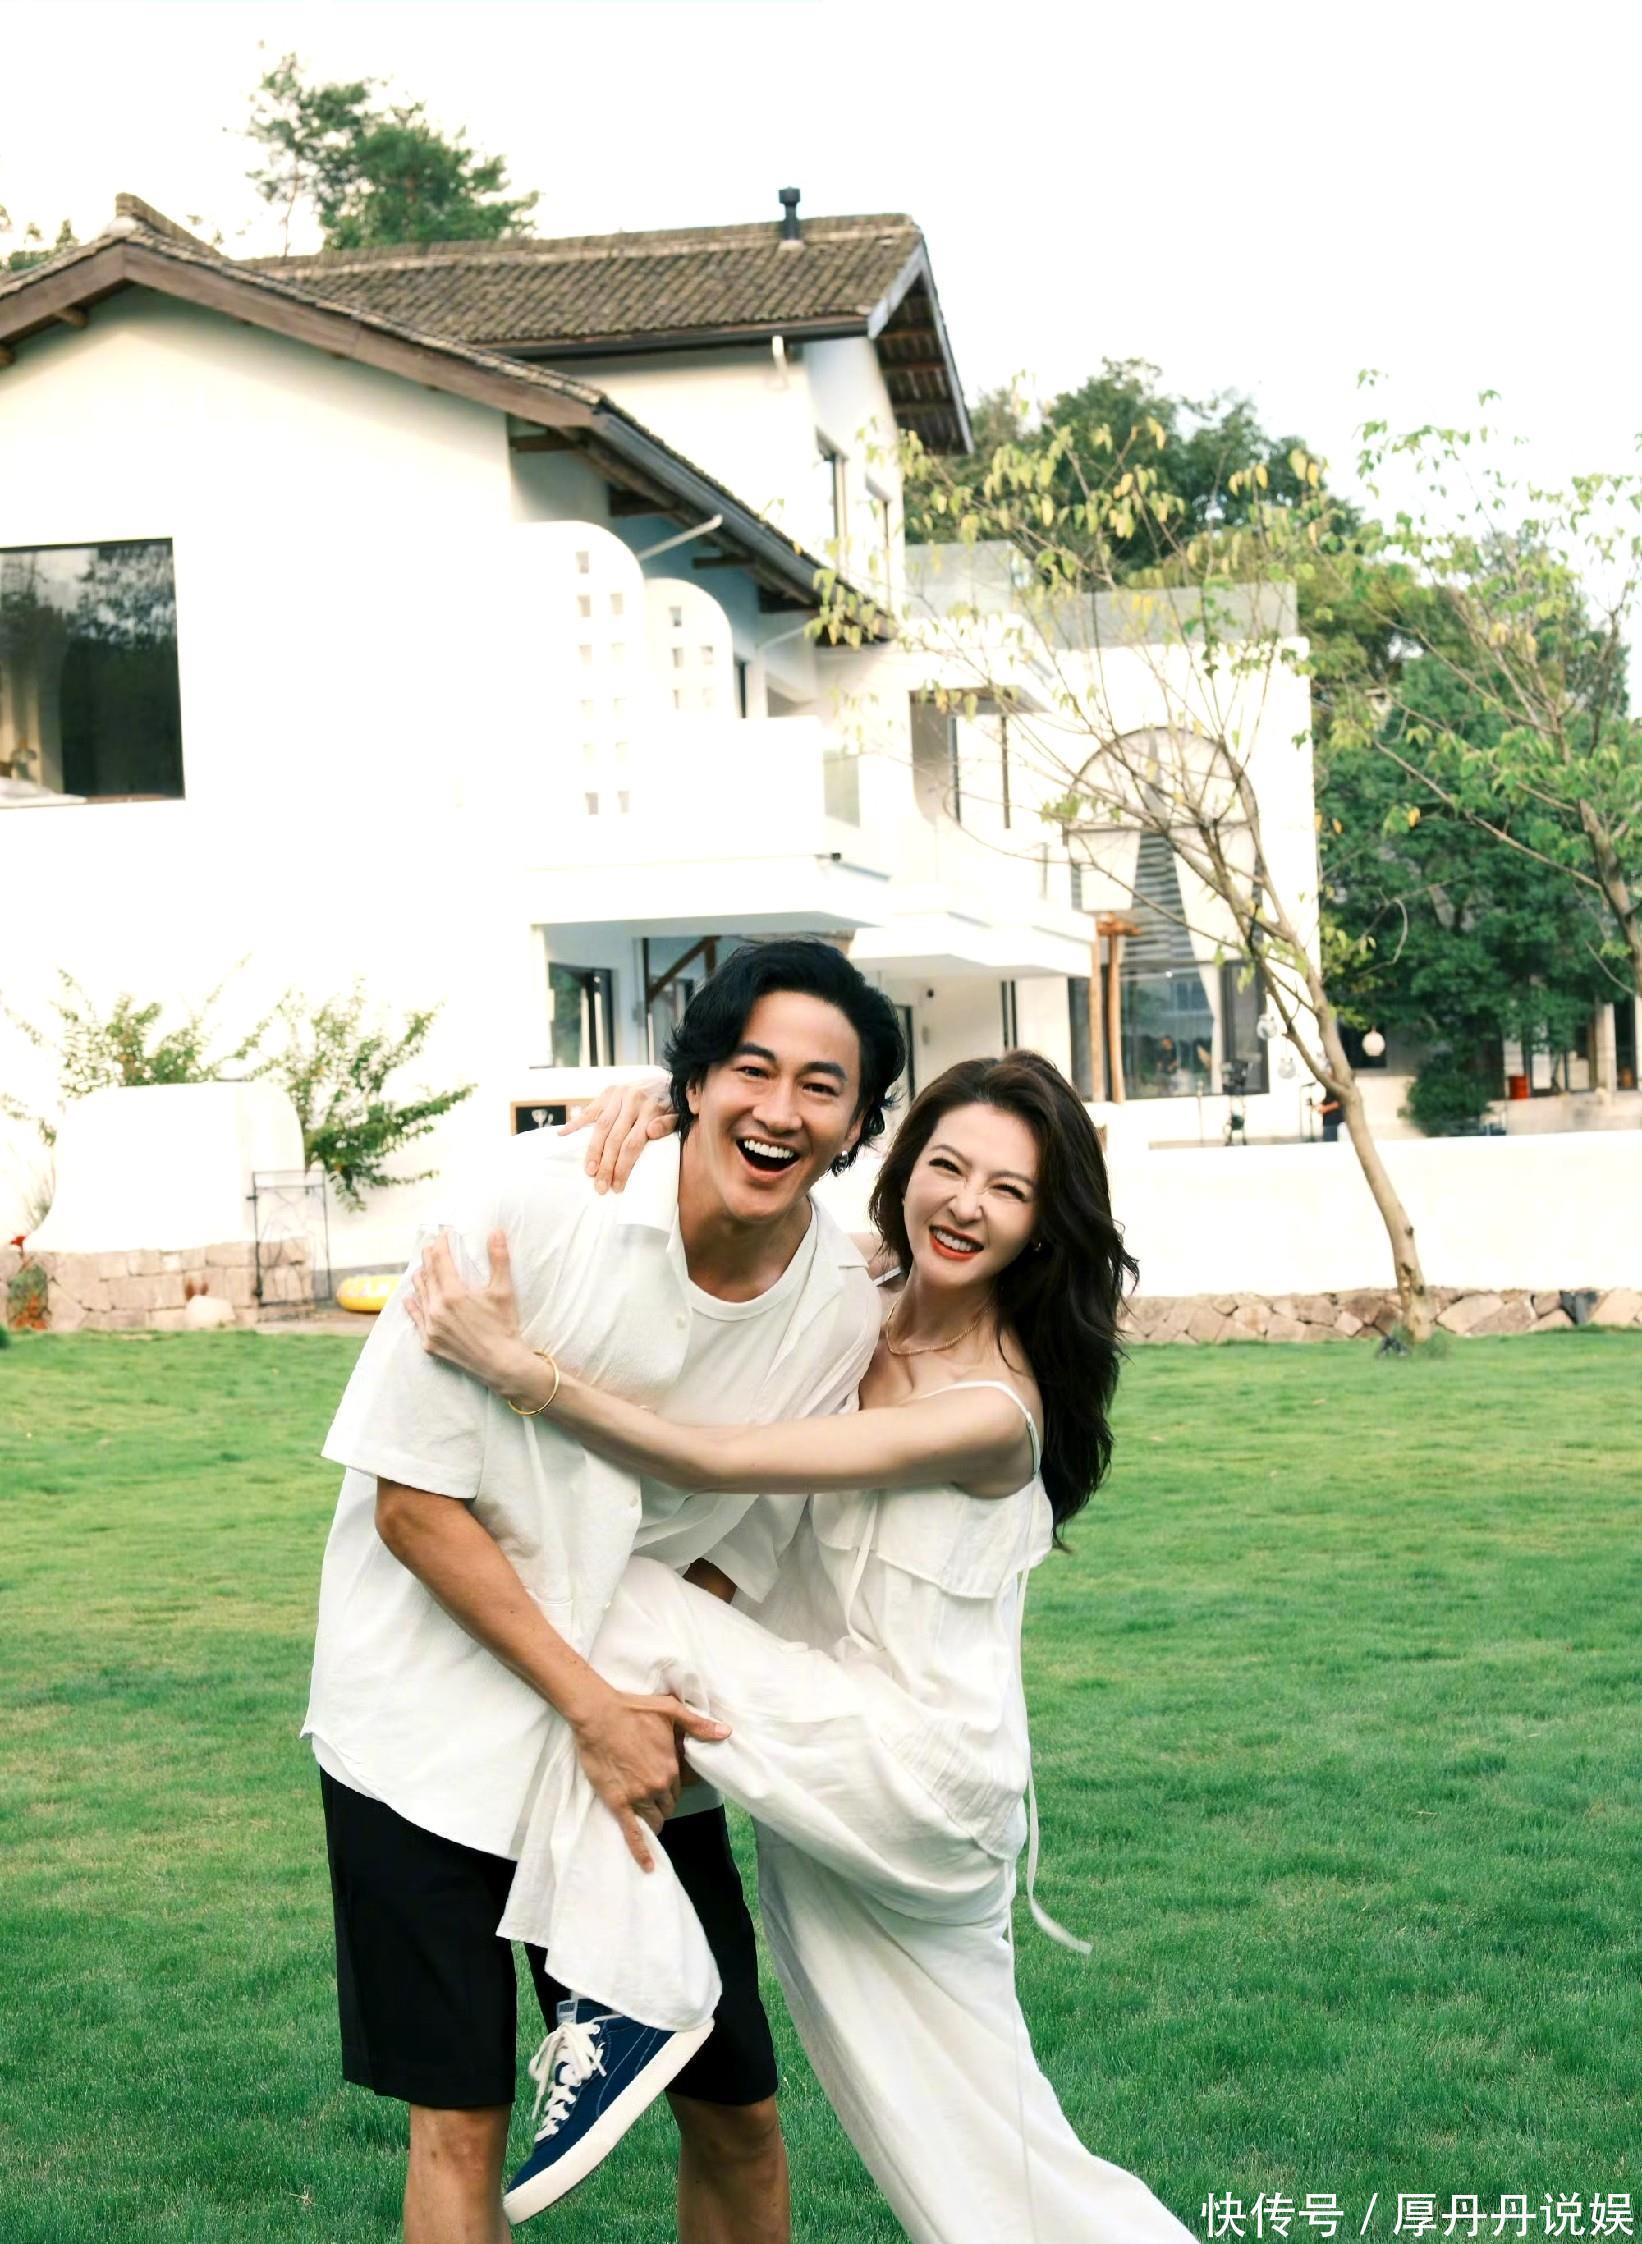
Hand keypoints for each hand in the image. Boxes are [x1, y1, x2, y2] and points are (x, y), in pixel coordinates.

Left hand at [406, 1228, 531, 1395]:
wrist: (501, 1364)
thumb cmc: (504, 1326)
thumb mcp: (504, 1291)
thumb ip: (499, 1259)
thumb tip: (496, 1231)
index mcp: (453, 1294)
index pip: (440, 1260)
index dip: (440, 1244)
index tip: (442, 1235)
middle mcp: (436, 1309)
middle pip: (427, 1275)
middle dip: (429, 1258)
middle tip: (431, 1246)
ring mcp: (430, 1327)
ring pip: (419, 1295)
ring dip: (420, 1278)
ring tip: (422, 1268)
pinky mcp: (429, 1342)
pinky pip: (415, 1318)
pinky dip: (413, 1305)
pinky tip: (410, 1298)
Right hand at [559, 1079, 675, 1193]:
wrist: (666, 1080)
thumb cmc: (672, 1106)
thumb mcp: (678, 1115)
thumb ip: (668, 1124)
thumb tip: (651, 1132)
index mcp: (651, 1109)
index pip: (632, 1144)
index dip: (623, 1167)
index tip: (617, 1186)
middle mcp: (633, 1100)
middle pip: (614, 1138)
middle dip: (606, 1165)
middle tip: (600, 1186)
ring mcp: (619, 1095)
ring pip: (600, 1126)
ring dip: (592, 1150)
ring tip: (588, 1171)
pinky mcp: (609, 1091)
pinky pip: (590, 1109)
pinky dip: (576, 1122)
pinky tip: (563, 1134)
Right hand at [569, 1682, 729, 1870]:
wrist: (598, 1715)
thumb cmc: (633, 1709)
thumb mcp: (671, 1710)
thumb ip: (699, 1725)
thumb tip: (726, 1733)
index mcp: (672, 1766)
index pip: (679, 1787)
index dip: (672, 1785)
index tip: (663, 1780)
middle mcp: (658, 1785)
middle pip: (668, 1805)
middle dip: (663, 1802)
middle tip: (652, 1794)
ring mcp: (638, 1796)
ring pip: (654, 1820)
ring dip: (653, 1819)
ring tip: (648, 1816)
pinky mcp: (618, 1803)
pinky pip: (632, 1833)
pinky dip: (641, 1851)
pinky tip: (648, 1865)